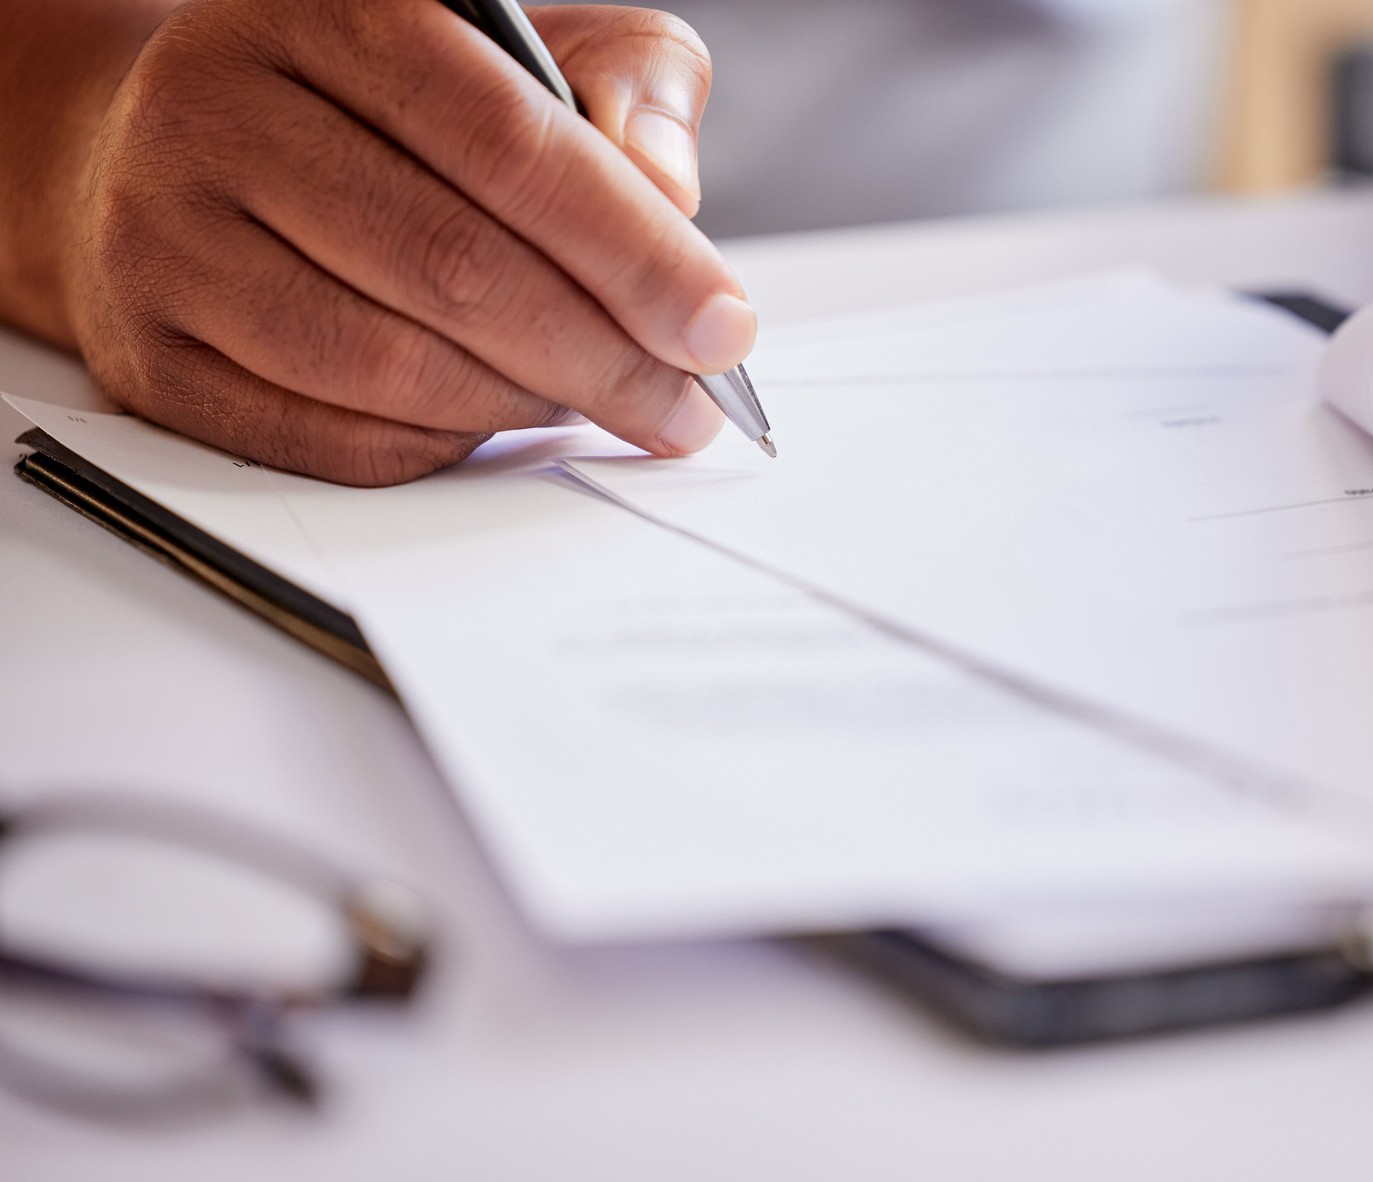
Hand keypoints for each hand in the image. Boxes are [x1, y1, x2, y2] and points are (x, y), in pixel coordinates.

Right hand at [59, 0, 747, 484]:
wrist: (174, 144)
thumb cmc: (386, 103)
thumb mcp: (524, 42)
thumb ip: (625, 83)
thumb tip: (668, 189)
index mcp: (328, 5)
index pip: (511, 145)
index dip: (634, 252)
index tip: (721, 328)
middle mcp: (221, 109)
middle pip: (455, 268)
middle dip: (605, 358)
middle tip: (683, 407)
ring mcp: (165, 236)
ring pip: (392, 366)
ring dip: (527, 406)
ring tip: (597, 404)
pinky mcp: (152, 353)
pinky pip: (331, 439)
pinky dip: (441, 446)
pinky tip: (495, 419)